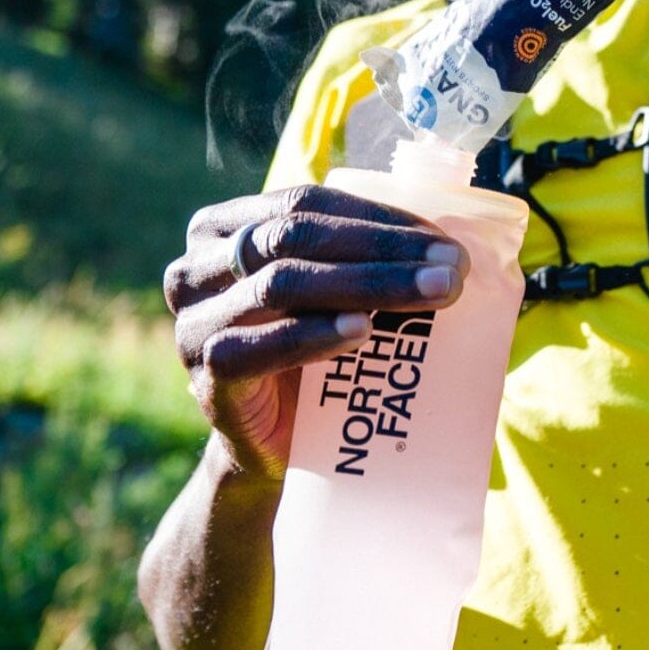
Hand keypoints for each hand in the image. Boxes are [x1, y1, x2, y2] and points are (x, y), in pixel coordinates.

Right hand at [162, 187, 468, 482]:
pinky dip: (314, 335)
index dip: (378, 218)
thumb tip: (454, 246)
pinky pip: (256, 348)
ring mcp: (194, 322)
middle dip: (382, 250)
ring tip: (431, 295)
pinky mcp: (207, 377)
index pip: (305, 204)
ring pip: (281, 284)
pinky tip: (361, 330)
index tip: (445, 242)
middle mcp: (196, 267)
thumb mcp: (334, 295)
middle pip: (294, 238)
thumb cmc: (313, 354)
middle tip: (451, 269)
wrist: (277, 445)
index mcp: (225, 228)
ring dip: (365, 285)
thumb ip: (365, 260)